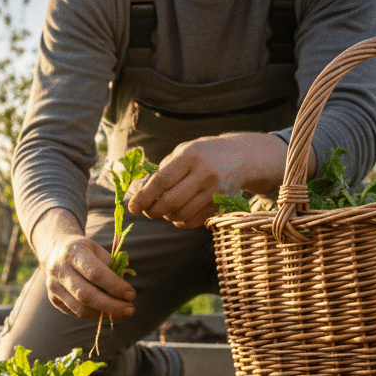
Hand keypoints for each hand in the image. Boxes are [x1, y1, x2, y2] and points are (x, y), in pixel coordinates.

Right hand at [30, 208, 136, 320]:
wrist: (55, 251)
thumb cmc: (84, 251)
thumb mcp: (98, 250)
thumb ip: (111, 268)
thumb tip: (125, 292)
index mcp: (73, 252)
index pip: (95, 273)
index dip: (115, 286)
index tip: (131, 294)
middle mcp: (59, 270)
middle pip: (86, 295)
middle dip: (112, 305)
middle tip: (131, 309)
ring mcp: (54, 286)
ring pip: (81, 308)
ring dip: (106, 313)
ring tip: (123, 312)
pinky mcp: (54, 299)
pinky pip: (77, 313)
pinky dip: (96, 315)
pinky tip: (109, 312)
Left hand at [127, 132, 291, 228]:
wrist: (243, 157)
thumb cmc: (204, 154)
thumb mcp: (182, 153)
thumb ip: (159, 171)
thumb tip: (135, 193)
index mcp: (191, 155)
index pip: (161, 181)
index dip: (144, 197)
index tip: (132, 207)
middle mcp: (205, 173)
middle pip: (171, 202)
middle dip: (152, 211)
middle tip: (146, 211)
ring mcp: (216, 191)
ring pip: (181, 215)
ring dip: (167, 216)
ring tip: (164, 209)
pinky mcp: (222, 204)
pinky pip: (194, 222)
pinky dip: (181, 222)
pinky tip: (178, 214)